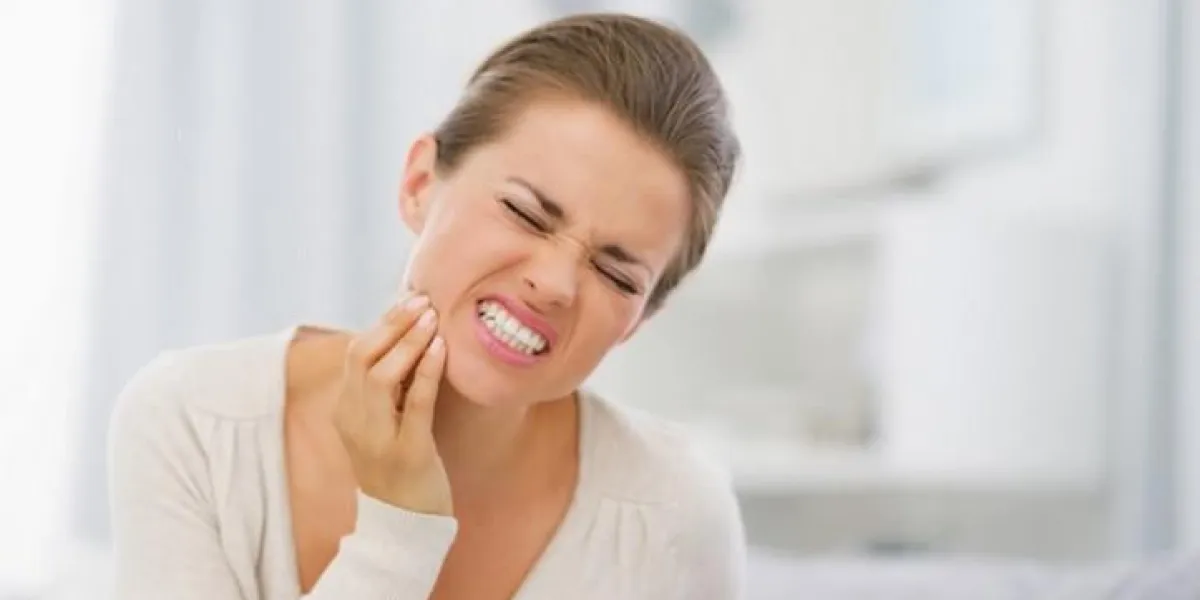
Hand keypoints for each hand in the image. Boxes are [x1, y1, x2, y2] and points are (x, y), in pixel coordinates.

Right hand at [333, 293, 452, 515]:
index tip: (408, 299)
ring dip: (408, 342)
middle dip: (392, 324)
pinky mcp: (407, 453)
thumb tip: (409, 336)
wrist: (404, 526)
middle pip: (361, 358)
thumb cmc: (400, 467)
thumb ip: (389, 387)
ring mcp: (378, 439)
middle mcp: (354, 422)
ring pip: (382, 377)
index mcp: (345, 411)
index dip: (381, 323)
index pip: (354, 354)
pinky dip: (427, 372)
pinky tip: (440, 349)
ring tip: (432, 318)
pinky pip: (415, 404)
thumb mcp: (385, 423)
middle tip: (421, 300)